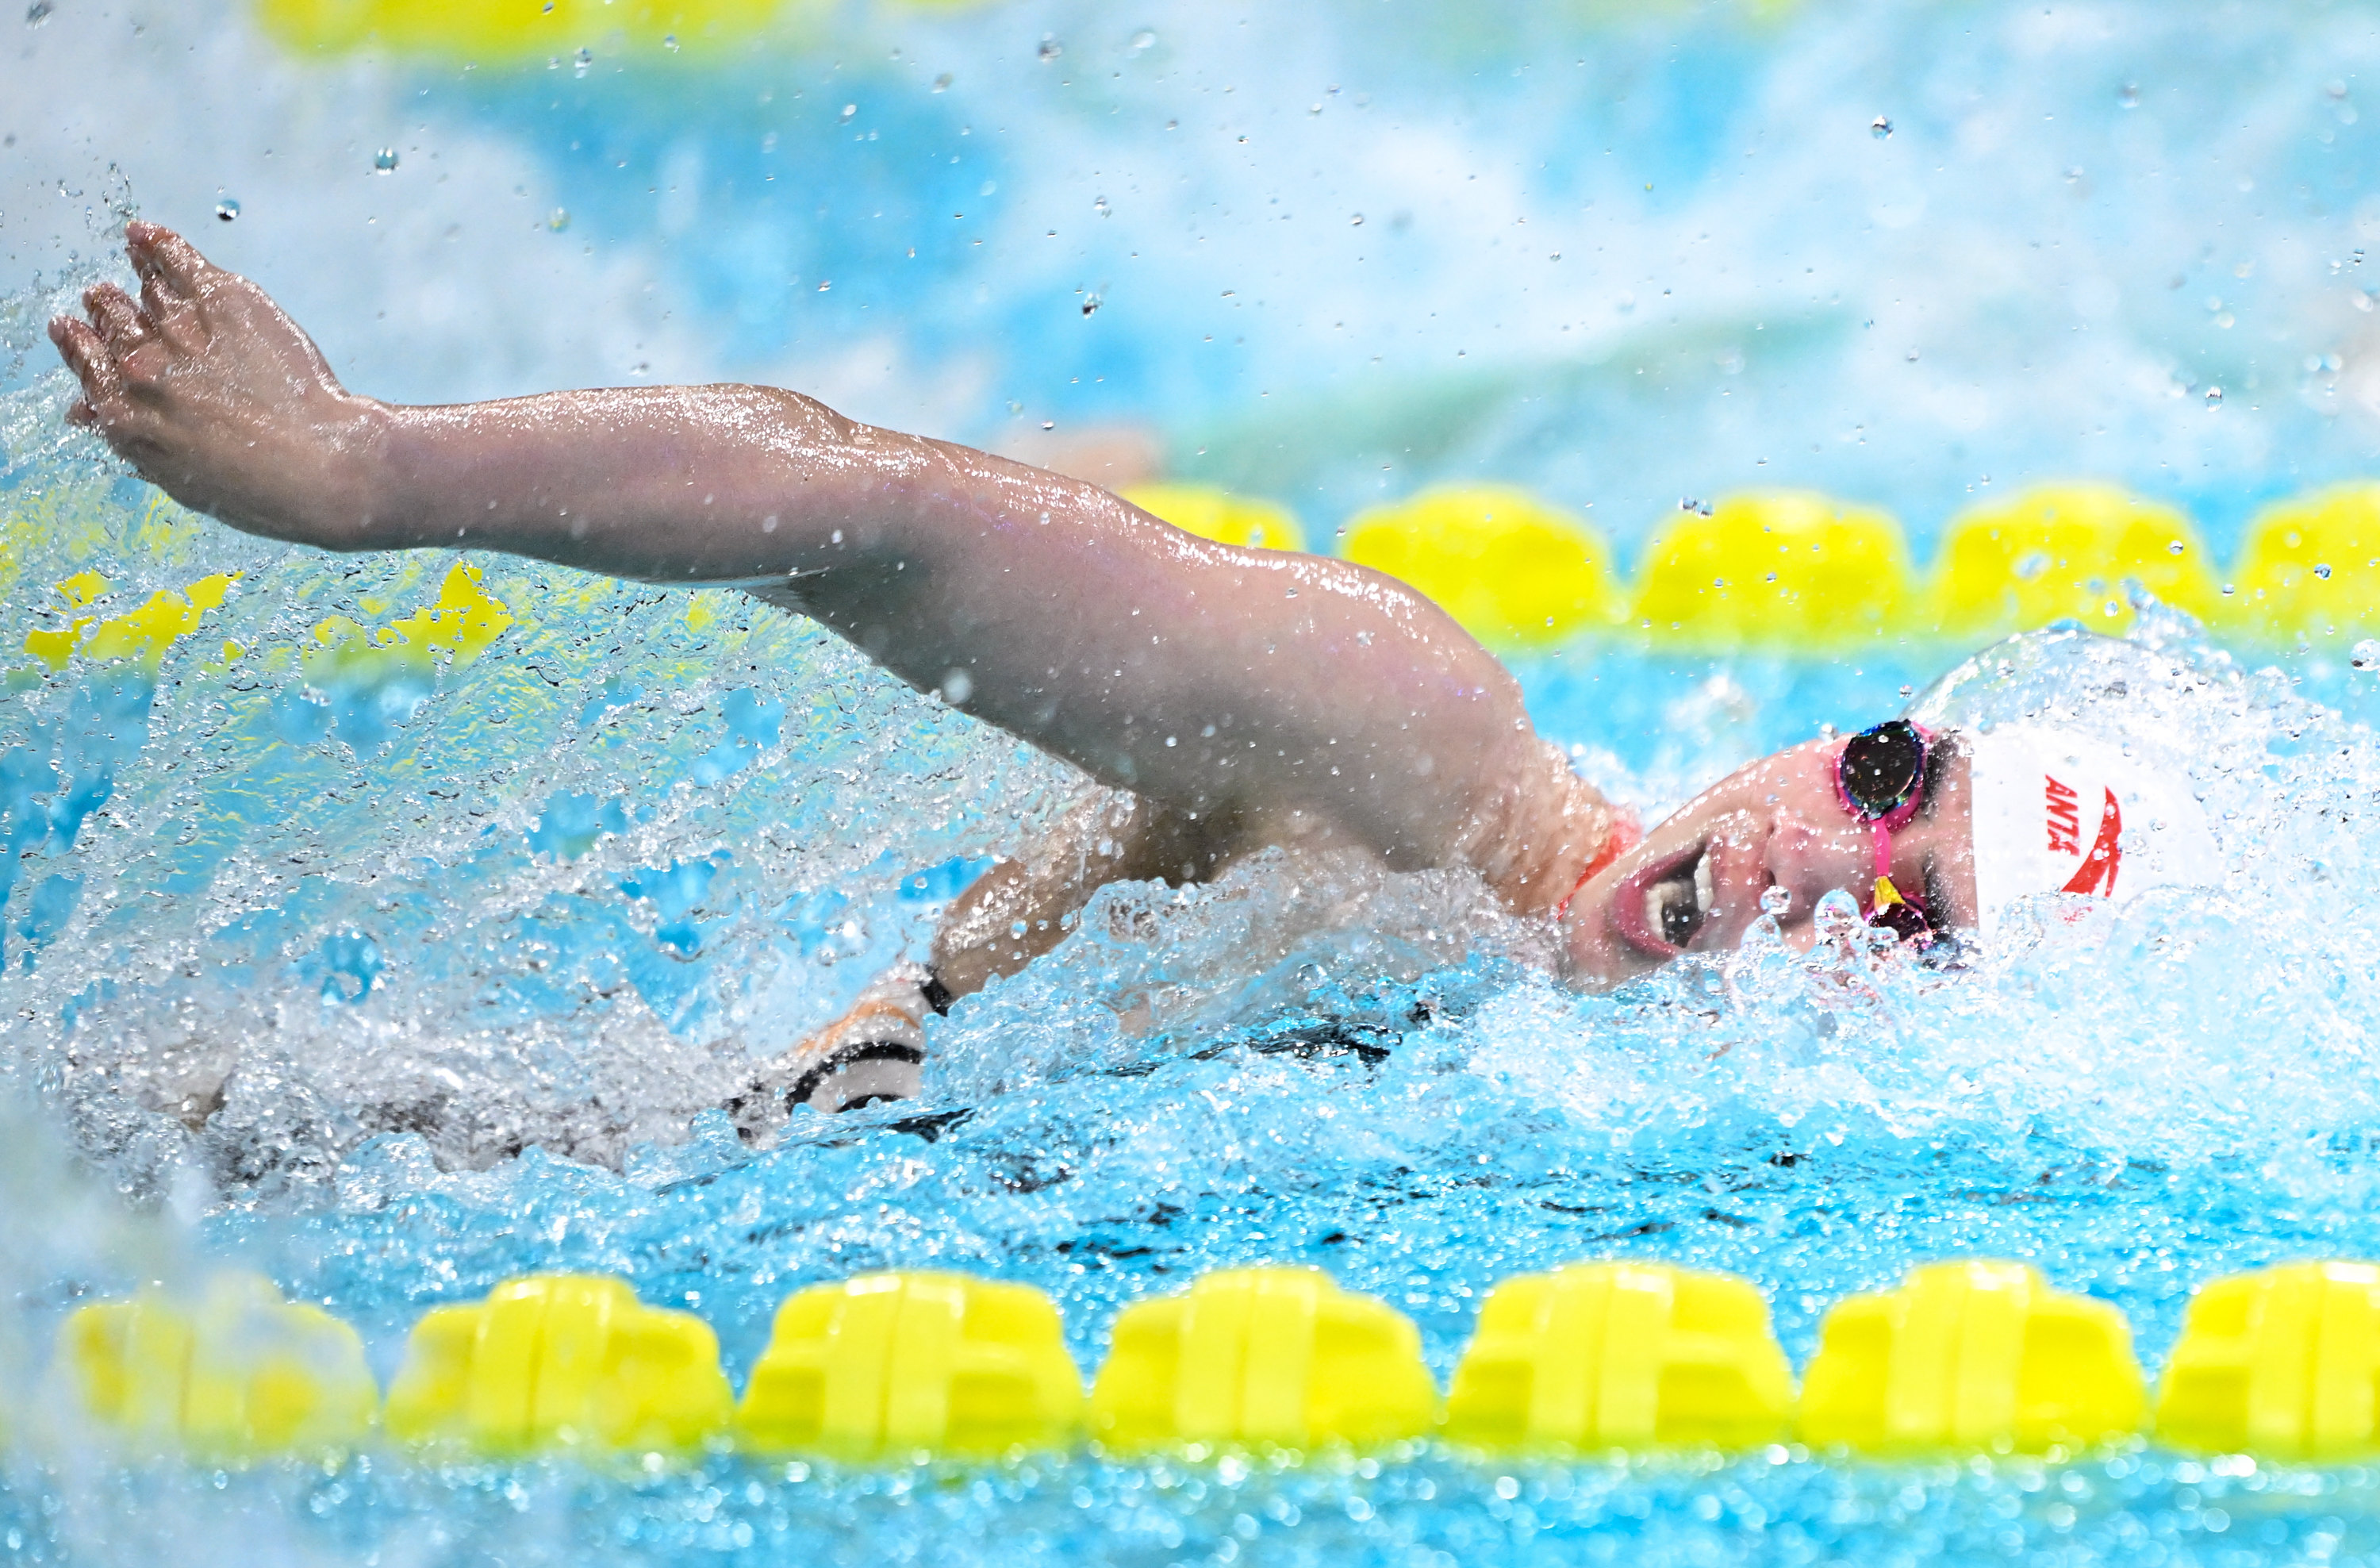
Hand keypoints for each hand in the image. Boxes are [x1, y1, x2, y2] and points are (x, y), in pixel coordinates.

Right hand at [48, 221, 385, 546]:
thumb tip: (89, 413)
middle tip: (110, 302)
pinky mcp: (220, 299)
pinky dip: (155, 243)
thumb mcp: (178, 478)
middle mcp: (140, 367)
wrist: (318, 465)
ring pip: (142, 289)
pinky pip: (173, 258)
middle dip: (108, 309)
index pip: (84, 362)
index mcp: (124, 416)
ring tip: (137, 266)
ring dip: (136, 278)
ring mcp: (178, 329)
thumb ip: (134, 440)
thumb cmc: (258, 488)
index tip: (73, 330)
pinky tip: (144, 236)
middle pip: (110, 318)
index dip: (79, 343)